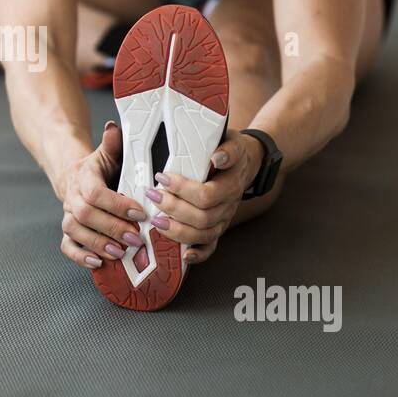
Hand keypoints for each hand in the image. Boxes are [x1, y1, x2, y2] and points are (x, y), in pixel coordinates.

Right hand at [58, 120, 147, 269]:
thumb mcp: (108, 154)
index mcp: (84, 177)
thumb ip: (113, 144)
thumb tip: (114, 128)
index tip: (140, 213)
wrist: (76, 177)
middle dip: (112, 228)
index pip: (96, 192)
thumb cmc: (100, 168)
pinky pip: (67, 246)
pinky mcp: (68, 232)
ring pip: (75, 231)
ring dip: (98, 244)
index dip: (117, 205)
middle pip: (86, 215)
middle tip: (135, 238)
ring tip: (120, 253)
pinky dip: (80, 257)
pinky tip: (98, 263)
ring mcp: (68, 215)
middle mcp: (72, 197)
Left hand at [148, 130, 263, 264]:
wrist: (244, 163)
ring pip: (204, 234)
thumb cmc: (230, 150)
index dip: (182, 189)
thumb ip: (227, 149)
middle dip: (173, 209)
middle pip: (202, 217)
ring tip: (156, 221)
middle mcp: (228, 205)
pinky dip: (198, 254)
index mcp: (231, 184)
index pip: (207, 195)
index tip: (162, 177)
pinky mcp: (218, 227)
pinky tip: (184, 255)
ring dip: (178, 231)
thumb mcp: (231, 141)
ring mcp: (223, 219)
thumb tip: (217, 157)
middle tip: (153, 195)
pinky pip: (211, 247)